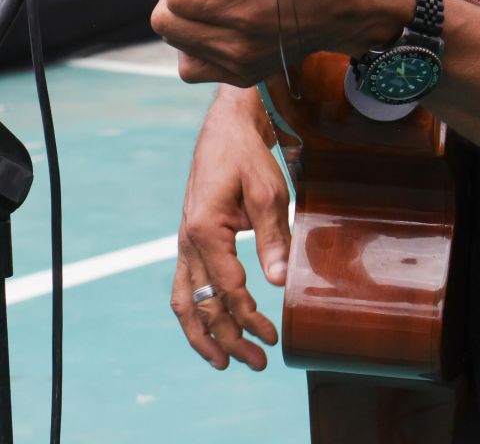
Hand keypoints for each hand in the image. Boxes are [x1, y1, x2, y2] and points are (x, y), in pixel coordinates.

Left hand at [152, 0, 415, 86]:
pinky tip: (220, 23)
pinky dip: (196, 44)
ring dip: (187, 18)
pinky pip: (193, 65)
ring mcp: (240, 65)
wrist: (352, 5)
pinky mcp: (244, 76)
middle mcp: (239, 46)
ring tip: (217, 0)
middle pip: (166, 22)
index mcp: (246, 11)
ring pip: (177, 43)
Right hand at [171, 89, 290, 370]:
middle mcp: (187, 241)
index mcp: (204, 229)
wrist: (227, 129)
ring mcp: (185, 243)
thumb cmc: (248, 158)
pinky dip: (195, 315)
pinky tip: (211, 331)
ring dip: (204, 335)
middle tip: (258, 361)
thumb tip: (281, 282)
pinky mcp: (190, 242)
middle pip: (204, 304)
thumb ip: (274, 238)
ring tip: (226, 362)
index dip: (249, 315)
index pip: (227, 288)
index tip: (271, 334)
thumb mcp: (269, 193)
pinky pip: (185, 288)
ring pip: (186, 303)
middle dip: (230, 337)